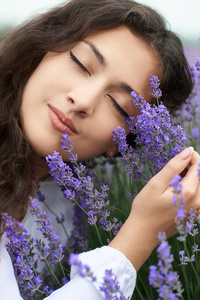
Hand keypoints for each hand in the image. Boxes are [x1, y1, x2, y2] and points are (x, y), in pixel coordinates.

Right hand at [109, 147, 199, 270]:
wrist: (143, 233)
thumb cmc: (146, 208)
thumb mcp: (156, 184)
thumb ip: (174, 166)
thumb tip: (188, 151)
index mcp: (190, 191)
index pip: (199, 166)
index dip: (191, 157)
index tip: (178, 155)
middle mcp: (198, 201)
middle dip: (189, 167)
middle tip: (171, 168)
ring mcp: (197, 210)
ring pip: (199, 186)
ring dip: (189, 178)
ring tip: (171, 180)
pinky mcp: (193, 216)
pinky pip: (197, 197)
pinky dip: (189, 189)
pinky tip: (174, 191)